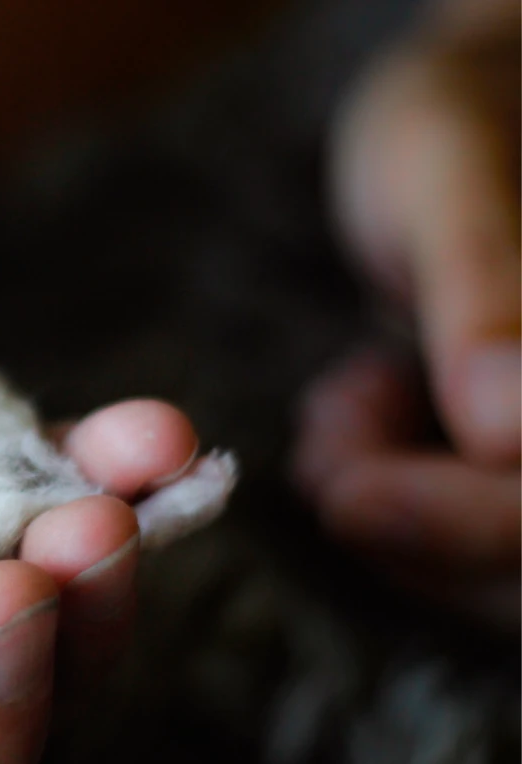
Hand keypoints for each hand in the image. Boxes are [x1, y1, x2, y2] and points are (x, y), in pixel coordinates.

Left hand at [300, 0, 518, 627]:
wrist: (461, 123)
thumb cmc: (459, 123)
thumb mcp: (456, 177)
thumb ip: (490, 293)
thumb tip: (509, 433)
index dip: (473, 525)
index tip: (346, 496)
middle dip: (419, 529)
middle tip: (324, 448)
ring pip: (504, 575)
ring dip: (397, 516)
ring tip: (343, 403)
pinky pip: (475, 547)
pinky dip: (398, 504)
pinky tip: (360, 413)